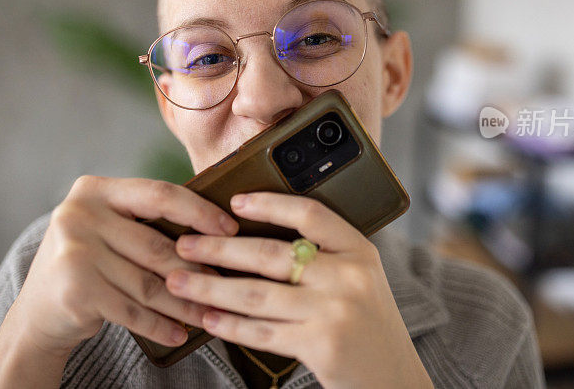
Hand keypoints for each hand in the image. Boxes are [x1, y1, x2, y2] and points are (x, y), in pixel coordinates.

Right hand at [11, 175, 239, 354]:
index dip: (199, 211)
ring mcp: (74, 251)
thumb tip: (214, 228)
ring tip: (209, 314)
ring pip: (149, 282)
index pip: (159, 194)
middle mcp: (80, 214)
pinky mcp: (75, 289)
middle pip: (157, 244)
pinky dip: (159, 325)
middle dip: (197, 269)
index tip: (230, 228)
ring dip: (185, 303)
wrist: (37, 313)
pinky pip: (132, 309)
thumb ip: (145, 219)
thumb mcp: (107, 228)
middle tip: (227, 284)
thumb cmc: (87, 264)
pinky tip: (179, 332)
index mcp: (95, 189)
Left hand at [167, 192, 432, 388]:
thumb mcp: (359, 279)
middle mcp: (349, 276)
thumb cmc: (366, 324)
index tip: (234, 202)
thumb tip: (253, 238)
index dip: (269, 204)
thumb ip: (323, 257)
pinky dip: (229, 325)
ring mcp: (336, 311)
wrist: (393, 378)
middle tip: (184, 245)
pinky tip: (208, 319)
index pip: (310, 214)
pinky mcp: (321, 345)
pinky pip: (262, 331)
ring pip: (257, 294)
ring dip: (210, 288)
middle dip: (218, 249)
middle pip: (271, 254)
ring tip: (179, 283)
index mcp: (358, 250)